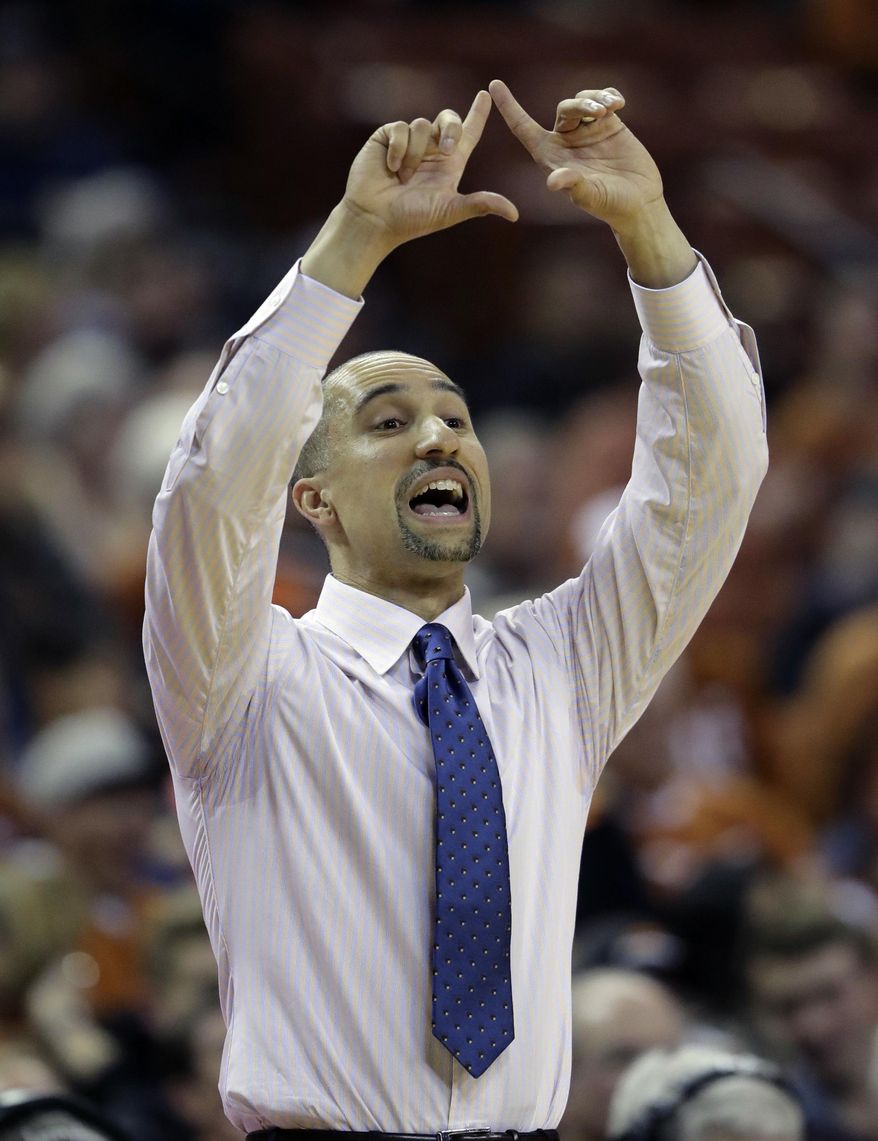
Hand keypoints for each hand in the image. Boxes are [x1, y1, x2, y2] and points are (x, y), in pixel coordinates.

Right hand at [341, 90, 517, 250]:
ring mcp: (408, 142)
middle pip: (449, 119)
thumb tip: (515, 214)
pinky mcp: (387, 137)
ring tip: (404, 178)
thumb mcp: (450, 211)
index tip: (486, 95)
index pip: (468, 133)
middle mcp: (431, 150)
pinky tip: (391, 169)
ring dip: (415, 155)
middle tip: (446, 151)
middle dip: (451, 128)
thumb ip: (480, 205)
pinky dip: (398, 150)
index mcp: (449, 165)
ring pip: (422, 125)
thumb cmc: (412, 219)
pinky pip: (400, 128)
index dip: (478, 114)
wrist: (375, 220)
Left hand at [489, 79, 663, 230]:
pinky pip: (604, 99)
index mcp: (551, 157)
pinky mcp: (610, 125)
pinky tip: (618, 104)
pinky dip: (609, 96)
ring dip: (595, 99)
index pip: (524, 128)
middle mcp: (566, 142)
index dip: (509, 107)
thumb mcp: (591, 197)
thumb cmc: (611, 205)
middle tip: (598, 112)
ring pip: (583, 101)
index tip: (492, 85)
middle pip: (563, 109)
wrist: (639, 203)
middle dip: (579, 105)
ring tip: (611, 109)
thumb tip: (553, 181)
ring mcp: (588, 132)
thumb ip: (574, 186)